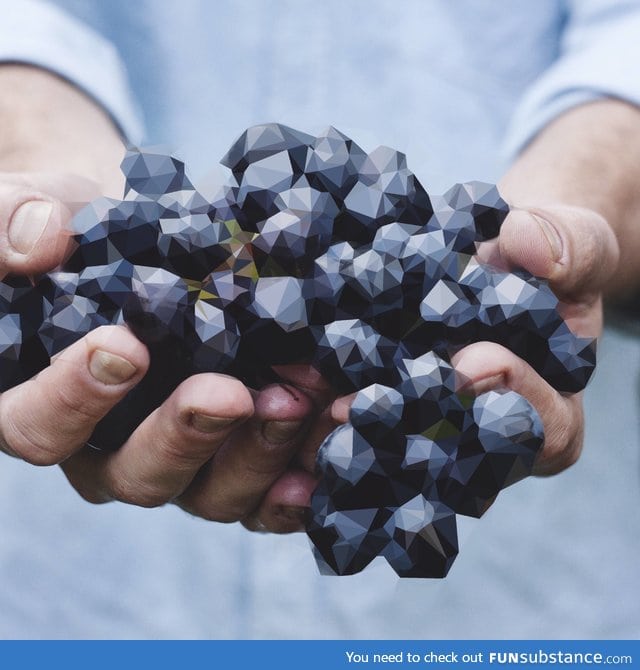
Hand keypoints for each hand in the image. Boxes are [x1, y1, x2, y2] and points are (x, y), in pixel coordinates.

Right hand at [0, 172, 315, 525]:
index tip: (125, 346)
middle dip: (186, 435)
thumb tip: (38, 243)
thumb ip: (15, 221)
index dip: (75, 396)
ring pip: (210, 493)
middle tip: (231, 393)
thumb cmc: (87, 234)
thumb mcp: (39, 210)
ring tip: (303, 402)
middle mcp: (112, 450)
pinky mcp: (236, 460)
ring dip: (259, 454)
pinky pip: (266, 492)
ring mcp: (183, 462)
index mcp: (45, 404)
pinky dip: (300, 477)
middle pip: (136, 475)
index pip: (37, 425)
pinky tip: (329, 442)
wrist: (154, 245)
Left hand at [249, 204, 619, 532]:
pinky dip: (311, 425)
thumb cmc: (538, 260)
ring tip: (299, 403)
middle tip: (353, 405)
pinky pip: (345, 439)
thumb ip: (568, 246)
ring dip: (343, 438)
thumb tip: (528, 243)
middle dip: (403, 432)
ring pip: (388, 462)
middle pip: (450, 461)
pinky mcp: (376, 422)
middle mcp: (481, 444)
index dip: (511, 397)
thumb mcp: (572, 244)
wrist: (489, 262)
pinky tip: (275, 402)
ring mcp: (425, 438)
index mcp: (545, 416)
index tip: (473, 361)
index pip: (541, 429)